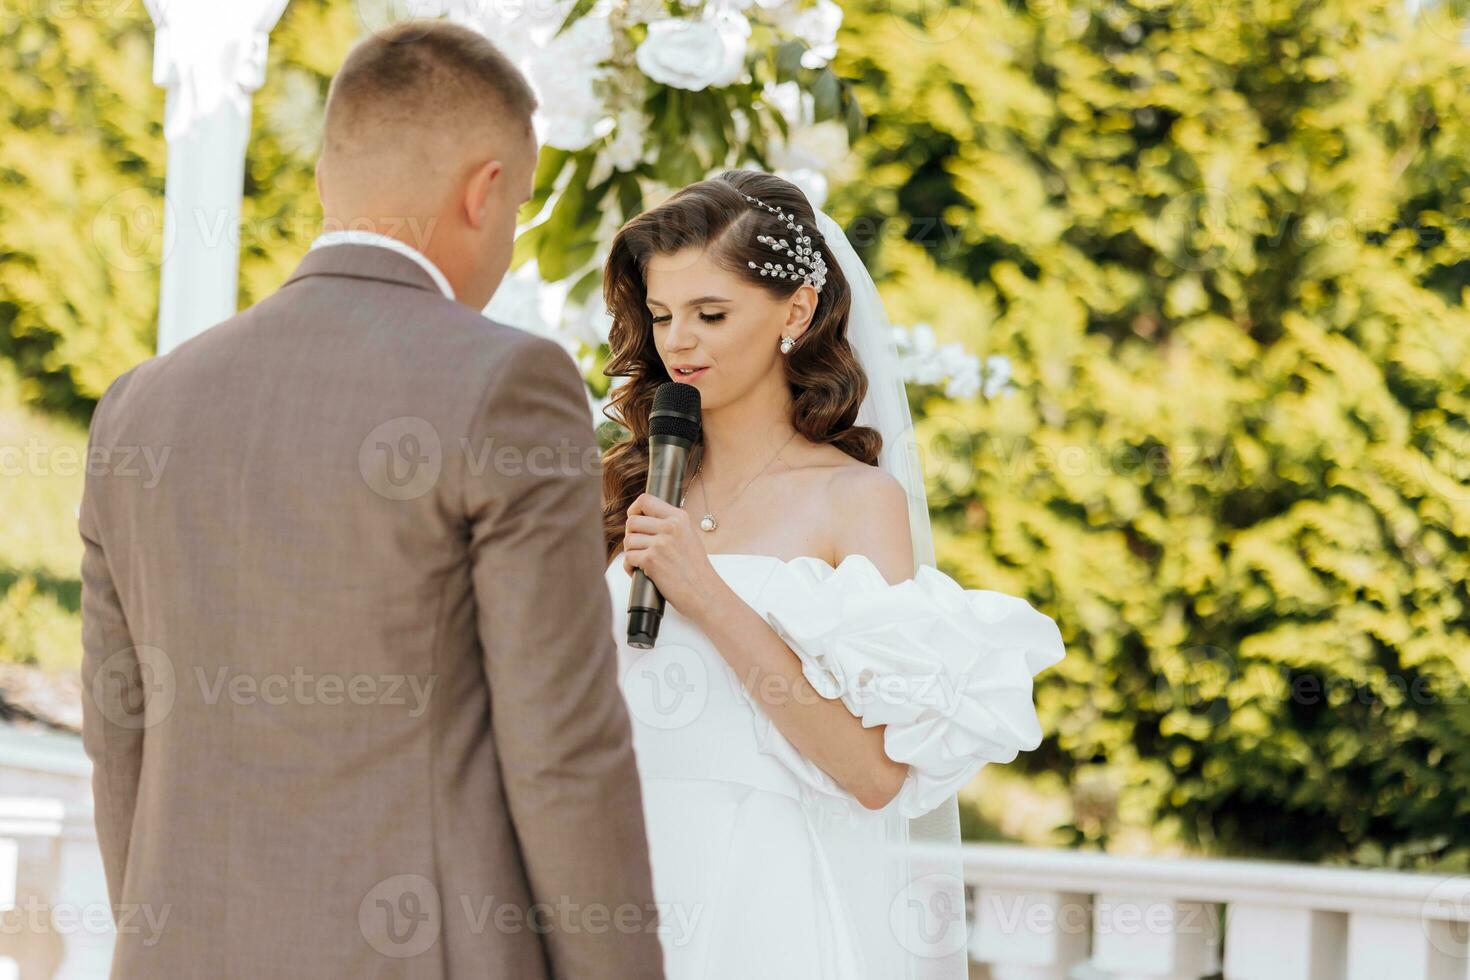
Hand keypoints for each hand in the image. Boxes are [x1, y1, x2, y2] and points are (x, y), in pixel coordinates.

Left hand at [622, 493, 728, 621]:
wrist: (705, 593)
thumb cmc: (696, 570)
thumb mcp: (688, 536)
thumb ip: (670, 525)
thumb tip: (643, 519)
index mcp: (679, 518)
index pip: (645, 500)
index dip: (634, 510)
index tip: (634, 521)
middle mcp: (670, 527)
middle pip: (632, 521)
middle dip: (631, 536)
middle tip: (639, 548)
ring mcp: (660, 543)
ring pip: (628, 541)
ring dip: (631, 553)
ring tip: (641, 562)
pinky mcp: (651, 560)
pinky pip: (628, 558)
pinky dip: (629, 567)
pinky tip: (639, 572)